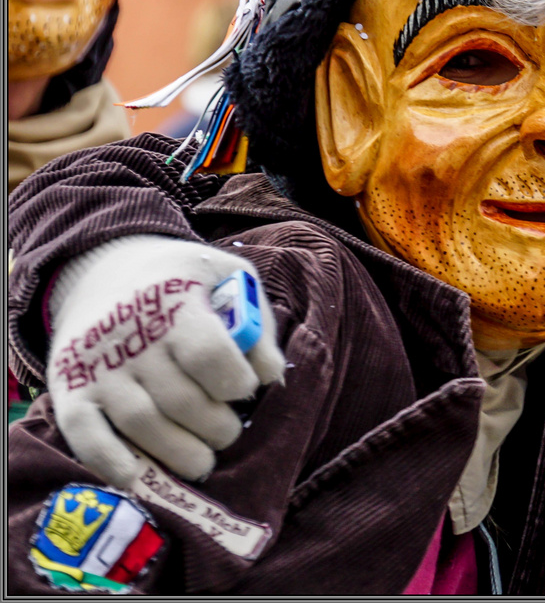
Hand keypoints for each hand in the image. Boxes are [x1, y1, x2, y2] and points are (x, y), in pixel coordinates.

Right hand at [45, 236, 284, 487]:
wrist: (102, 269)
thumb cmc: (182, 280)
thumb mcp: (227, 277)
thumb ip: (256, 322)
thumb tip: (271, 376)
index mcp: (175, 301)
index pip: (208, 354)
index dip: (235, 382)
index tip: (244, 389)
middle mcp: (131, 335)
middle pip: (180, 399)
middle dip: (215, 427)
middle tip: (227, 432)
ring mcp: (96, 365)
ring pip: (140, 422)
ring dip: (178, 452)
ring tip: (202, 461)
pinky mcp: (68, 389)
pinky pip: (83, 434)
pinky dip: (108, 462)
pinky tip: (136, 478)